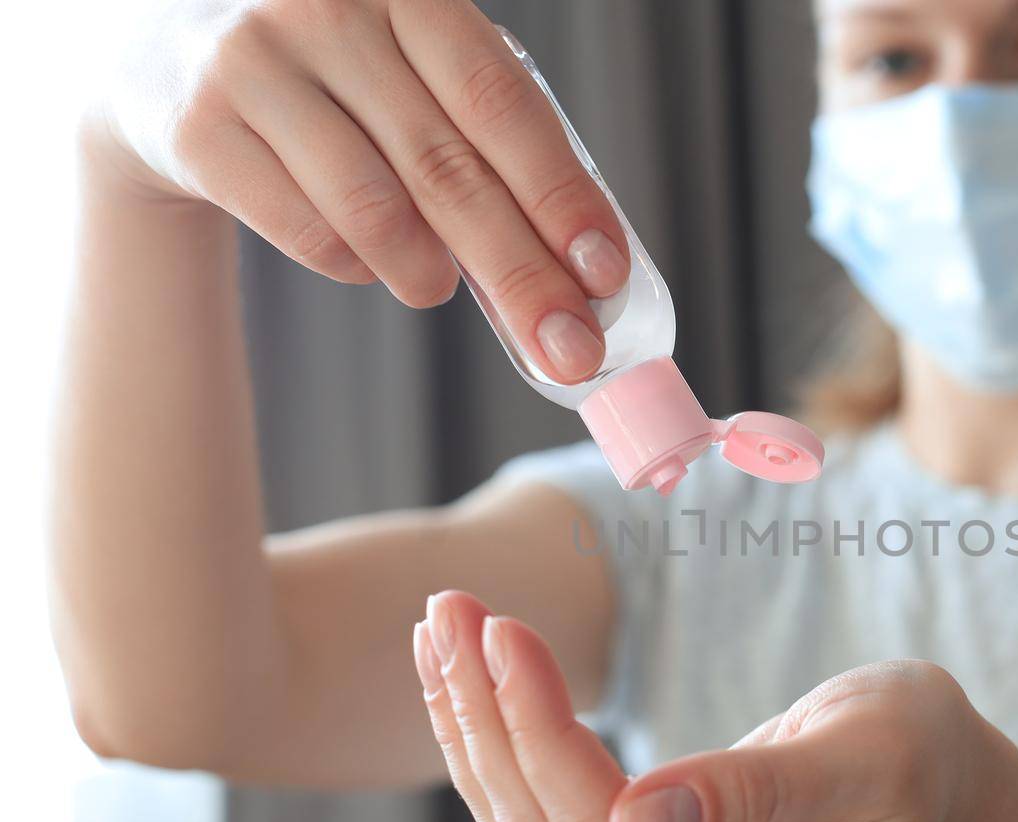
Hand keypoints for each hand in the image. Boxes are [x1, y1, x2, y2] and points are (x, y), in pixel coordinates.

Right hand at [88, 0, 628, 382]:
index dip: (559, 193)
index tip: (604, 272)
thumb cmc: (342, 88)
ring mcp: (255, 63)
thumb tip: (578, 277)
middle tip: (570, 351)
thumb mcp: (416, 85)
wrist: (172, 66)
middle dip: (522, 274)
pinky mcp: (199, 128)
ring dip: (427, 274)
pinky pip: (308, 231)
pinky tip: (363, 256)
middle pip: (448, 169)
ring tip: (437, 289)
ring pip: (374, 208)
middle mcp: (329, 10)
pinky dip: (355, 266)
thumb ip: (488, 154)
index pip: (500, 103)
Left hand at [412, 590, 1017, 821]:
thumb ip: (758, 792)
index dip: (537, 730)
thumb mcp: (865, 753)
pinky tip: (473, 684)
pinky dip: (504, 750)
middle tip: (448, 608)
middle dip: (484, 719)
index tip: (501, 628)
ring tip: (442, 630)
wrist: (934, 784)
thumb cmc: (916, 749)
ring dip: (477, 732)